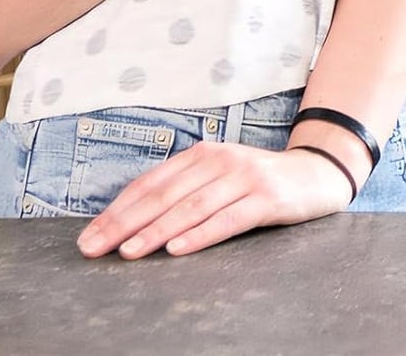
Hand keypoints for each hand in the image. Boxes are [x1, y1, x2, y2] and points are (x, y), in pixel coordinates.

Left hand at [76, 141, 353, 258]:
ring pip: (191, 207)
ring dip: (156, 230)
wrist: (316, 172)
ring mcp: (244, 177)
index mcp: (202, 154)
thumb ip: (186, 191)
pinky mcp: (267, 198)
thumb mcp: (220, 177)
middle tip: (94, 248)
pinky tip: (178, 248)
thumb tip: (134, 220)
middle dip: (124, 224)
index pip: (150, 184)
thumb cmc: (259, 182)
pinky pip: (228, 219)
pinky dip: (200, 234)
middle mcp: (220, 160)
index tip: (89, 236)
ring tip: (128, 251)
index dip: (117, 210)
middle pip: (164, 195)